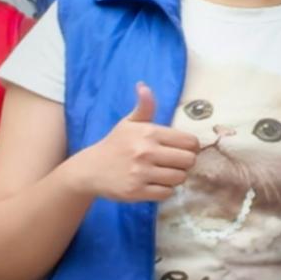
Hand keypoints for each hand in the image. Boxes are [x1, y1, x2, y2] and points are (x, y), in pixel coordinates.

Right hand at [70, 83, 202, 202]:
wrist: (90, 169)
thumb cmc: (115, 144)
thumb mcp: (128, 123)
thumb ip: (144, 106)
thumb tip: (143, 86)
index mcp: (148, 132)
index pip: (190, 142)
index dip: (190, 147)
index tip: (182, 149)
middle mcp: (146, 152)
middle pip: (189, 161)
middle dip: (185, 163)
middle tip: (174, 162)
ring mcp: (141, 173)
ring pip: (180, 178)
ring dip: (175, 177)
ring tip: (164, 173)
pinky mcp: (137, 191)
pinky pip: (167, 193)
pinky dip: (164, 190)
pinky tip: (154, 183)